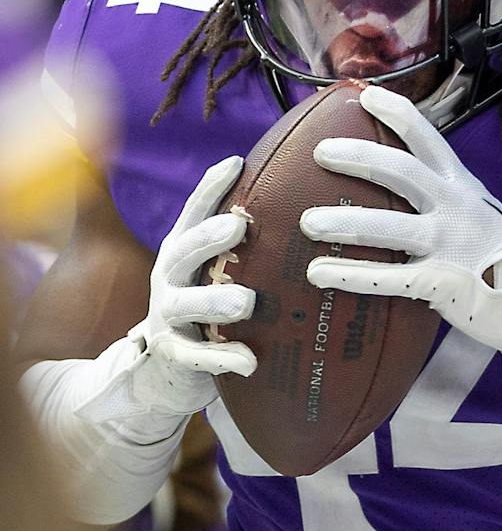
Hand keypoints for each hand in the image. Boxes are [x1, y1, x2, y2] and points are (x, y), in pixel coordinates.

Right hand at [81, 158, 256, 424]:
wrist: (167, 368)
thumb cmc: (208, 304)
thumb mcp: (218, 269)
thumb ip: (246, 243)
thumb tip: (305, 202)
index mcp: (183, 249)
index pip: (194, 212)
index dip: (211, 187)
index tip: (236, 162)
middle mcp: (170, 276)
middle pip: (181, 250)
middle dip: (207, 238)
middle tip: (238, 226)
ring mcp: (167, 315)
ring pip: (185, 304)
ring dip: (215, 302)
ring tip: (245, 303)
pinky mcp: (173, 354)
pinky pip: (195, 357)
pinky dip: (222, 358)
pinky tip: (250, 360)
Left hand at [301, 85, 501, 354]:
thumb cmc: (491, 253)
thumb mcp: (473, 210)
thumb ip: (439, 195)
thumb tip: (387, 178)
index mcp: (461, 184)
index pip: (429, 138)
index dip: (397, 113)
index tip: (365, 95)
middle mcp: (455, 207)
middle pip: (403, 172)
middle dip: (360, 157)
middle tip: (322, 152)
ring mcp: (449, 245)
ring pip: (389, 226)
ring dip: (345, 222)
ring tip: (308, 221)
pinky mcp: (440, 283)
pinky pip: (388, 277)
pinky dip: (351, 274)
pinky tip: (318, 272)